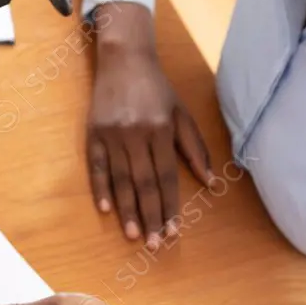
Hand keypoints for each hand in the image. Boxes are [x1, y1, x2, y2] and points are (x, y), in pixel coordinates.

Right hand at [87, 33, 212, 248]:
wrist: (124, 59)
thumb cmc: (158, 89)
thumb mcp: (183, 114)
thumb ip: (196, 149)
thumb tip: (212, 184)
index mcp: (162, 130)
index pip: (167, 176)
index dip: (171, 206)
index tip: (175, 232)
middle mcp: (137, 134)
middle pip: (144, 183)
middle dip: (150, 216)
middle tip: (155, 245)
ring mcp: (112, 134)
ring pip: (121, 179)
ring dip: (127, 210)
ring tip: (133, 235)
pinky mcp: (93, 132)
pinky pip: (96, 166)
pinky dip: (100, 188)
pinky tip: (106, 209)